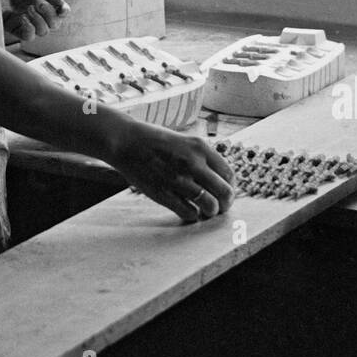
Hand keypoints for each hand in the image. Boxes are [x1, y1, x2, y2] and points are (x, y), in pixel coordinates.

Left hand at [0, 0, 69, 45]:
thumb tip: (62, 6)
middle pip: (52, 24)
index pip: (57, 11)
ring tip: (28, 10)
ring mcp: (22, 19)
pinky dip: (29, 29)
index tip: (62, 9)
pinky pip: (27, 36)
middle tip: (37, 4)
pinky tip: (22, 18)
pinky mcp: (10, 26)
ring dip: (40, 22)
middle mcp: (31, 10)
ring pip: (42, 32)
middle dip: (49, 15)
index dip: (62, 12)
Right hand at [109, 123, 234, 223]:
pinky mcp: (163, 193)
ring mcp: (178, 179)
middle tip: (220, 206)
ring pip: (208, 206)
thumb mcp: (185, 141)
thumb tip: (220, 179)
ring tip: (206, 211)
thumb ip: (203, 157)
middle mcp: (192, 163)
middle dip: (225, 203)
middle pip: (223, 192)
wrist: (126, 141)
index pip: (228, 174)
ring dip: (210, 212)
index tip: (226, 192)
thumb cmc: (156, 141)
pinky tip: (189, 211)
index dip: (231, 187)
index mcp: (200, 147)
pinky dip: (193, 215)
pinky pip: (188, 212)